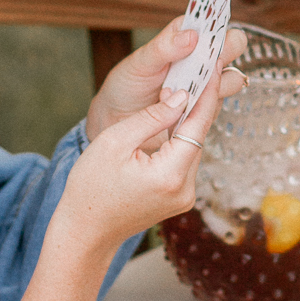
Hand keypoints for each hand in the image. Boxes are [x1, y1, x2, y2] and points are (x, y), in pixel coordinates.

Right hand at [56, 62, 227, 258]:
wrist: (85, 232)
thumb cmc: (90, 188)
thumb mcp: (115, 142)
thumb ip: (152, 117)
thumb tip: (182, 96)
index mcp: (170, 175)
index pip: (198, 125)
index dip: (207, 94)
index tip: (215, 68)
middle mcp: (185, 189)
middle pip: (198, 137)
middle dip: (196, 106)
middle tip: (198, 72)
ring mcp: (185, 197)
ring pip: (193, 148)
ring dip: (187, 123)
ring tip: (183, 92)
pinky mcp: (179, 198)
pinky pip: (185, 162)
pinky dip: (180, 141)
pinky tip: (172, 122)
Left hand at [85, 17, 247, 139]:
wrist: (117, 120)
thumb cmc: (128, 85)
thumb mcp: (139, 63)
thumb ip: (164, 48)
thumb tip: (191, 35)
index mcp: (185, 39)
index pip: (211, 22)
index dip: (217, 21)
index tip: (213, 28)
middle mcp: (201, 60)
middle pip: (232, 46)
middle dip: (227, 50)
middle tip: (209, 58)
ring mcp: (206, 85)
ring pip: (231, 78)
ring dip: (216, 82)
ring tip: (188, 88)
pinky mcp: (205, 110)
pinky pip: (216, 106)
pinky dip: (204, 106)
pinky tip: (183, 108)